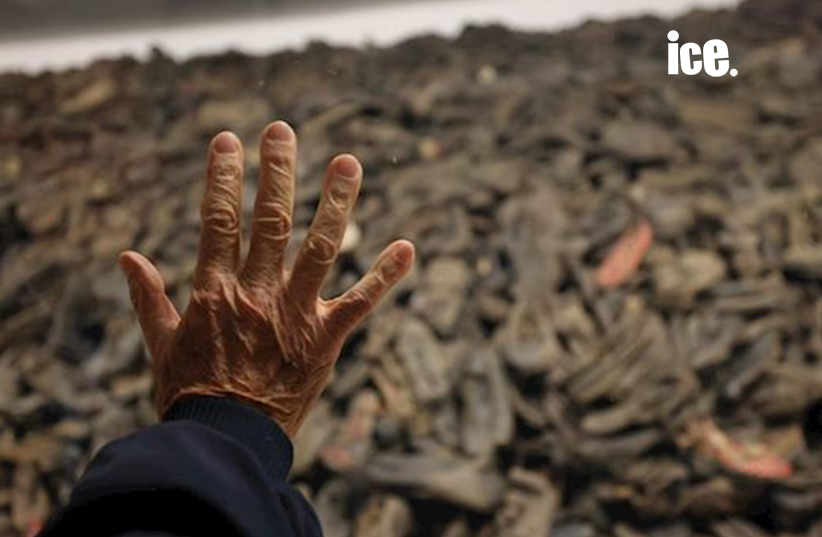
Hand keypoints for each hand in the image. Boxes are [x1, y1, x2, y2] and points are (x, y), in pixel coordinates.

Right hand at [119, 121, 414, 436]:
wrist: (226, 443)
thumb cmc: (191, 394)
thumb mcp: (161, 345)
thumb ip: (148, 298)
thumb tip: (127, 257)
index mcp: (213, 292)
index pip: (218, 220)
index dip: (223, 177)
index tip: (228, 142)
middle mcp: (257, 295)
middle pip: (270, 220)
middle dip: (277, 171)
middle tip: (283, 130)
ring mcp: (295, 315)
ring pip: (320, 248)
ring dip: (336, 202)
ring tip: (348, 161)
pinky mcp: (327, 340)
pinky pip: (361, 303)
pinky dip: (385, 275)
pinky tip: (408, 247)